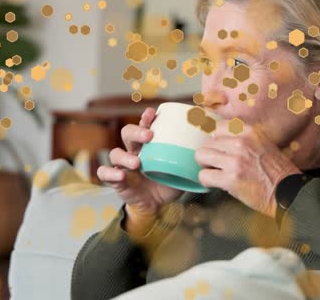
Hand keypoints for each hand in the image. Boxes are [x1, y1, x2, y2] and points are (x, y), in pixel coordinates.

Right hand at [97, 107, 184, 224]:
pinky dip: (109, 174)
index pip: (144, 125)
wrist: (156, 207)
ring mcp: (124, 166)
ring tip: (137, 163)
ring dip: (125, 156)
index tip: (153, 113)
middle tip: (149, 135)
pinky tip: (119, 176)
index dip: (146, 118)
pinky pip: (105, 174)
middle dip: (137, 131)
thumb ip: (194, 158)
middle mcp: (134, 151)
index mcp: (149, 145)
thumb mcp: (183, 169)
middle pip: (127, 133)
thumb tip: (214, 146)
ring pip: (115, 153)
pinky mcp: (117, 181)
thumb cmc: (169, 183)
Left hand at [194, 122, 301, 217]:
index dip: (215, 140)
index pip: (217, 127)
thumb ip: (242, 139)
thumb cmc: (277, 171)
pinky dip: (207, 181)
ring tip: (216, 173)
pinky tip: (216, 184)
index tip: (218, 149)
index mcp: (249, 132)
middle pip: (207, 142)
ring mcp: (235, 161)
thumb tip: (217, 138)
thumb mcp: (263, 144)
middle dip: (210, 155)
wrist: (288, 191)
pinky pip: (204, 176)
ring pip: (201, 156)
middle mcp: (240, 143)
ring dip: (205, 166)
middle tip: (218, 165)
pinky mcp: (230, 179)